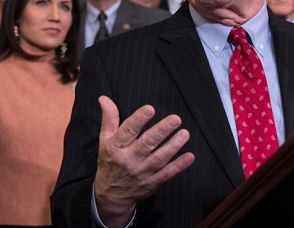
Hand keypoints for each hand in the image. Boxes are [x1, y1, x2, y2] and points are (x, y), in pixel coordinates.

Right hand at [94, 96, 194, 226]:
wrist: (110, 195)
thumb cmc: (109, 162)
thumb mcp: (104, 140)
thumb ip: (109, 119)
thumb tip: (104, 98)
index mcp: (116, 147)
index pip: (128, 131)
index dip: (138, 120)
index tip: (150, 109)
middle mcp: (129, 159)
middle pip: (147, 143)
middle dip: (162, 130)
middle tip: (176, 119)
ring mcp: (142, 172)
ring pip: (159, 158)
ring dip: (173, 146)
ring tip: (184, 133)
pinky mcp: (152, 182)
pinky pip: (167, 174)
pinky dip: (179, 166)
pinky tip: (189, 156)